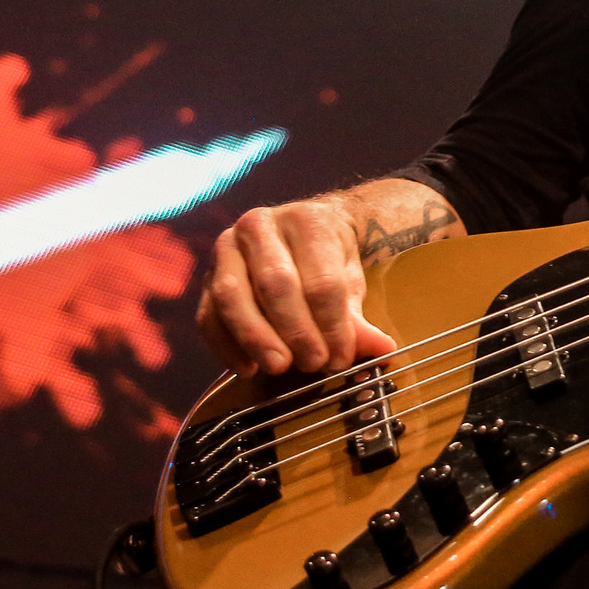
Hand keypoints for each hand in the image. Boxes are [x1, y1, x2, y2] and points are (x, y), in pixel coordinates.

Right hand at [195, 194, 400, 377]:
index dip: (332, 325)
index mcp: (305, 220)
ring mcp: (226, 249)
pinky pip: (208, 315)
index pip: (321, 280)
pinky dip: (226, 346)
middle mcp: (260, 225)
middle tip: (313, 364)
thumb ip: (360, 320)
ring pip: (233, 295)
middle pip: (276, 284)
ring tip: (278, 367)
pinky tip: (248, 368)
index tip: (340, 358)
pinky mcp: (205, 278)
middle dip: (296, 330)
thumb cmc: (328, 262)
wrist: (300, 237)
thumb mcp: (351, 283)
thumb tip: (383, 352)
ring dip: (255, 337)